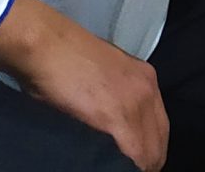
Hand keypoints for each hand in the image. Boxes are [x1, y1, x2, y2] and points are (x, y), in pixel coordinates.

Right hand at [0, 0, 165, 170]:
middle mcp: (147, 90)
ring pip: (149, 151)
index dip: (148, 149)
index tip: (134, 162)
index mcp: (145, 78)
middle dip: (145, 161)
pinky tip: (112, 170)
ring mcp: (135, 103)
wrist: (45, 44)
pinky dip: (124, 167)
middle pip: (159, 141)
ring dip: (136, 166)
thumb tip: (110, 126)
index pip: (159, 126)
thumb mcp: (101, 76)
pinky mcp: (116, 117)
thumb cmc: (62, 58)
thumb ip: (114, 98)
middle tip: (126, 171)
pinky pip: (133, 154)